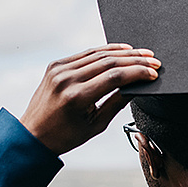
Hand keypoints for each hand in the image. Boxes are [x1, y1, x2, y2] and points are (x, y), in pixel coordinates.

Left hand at [20, 44, 159, 154]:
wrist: (33, 134)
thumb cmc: (65, 135)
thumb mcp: (95, 125)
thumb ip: (117, 103)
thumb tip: (137, 86)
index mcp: (76, 97)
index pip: (114, 77)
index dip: (137, 73)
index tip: (153, 74)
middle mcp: (66, 79)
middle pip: (108, 62)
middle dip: (135, 61)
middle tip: (153, 61)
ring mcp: (59, 69)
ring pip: (98, 54)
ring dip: (123, 52)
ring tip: (142, 54)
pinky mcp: (55, 65)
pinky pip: (85, 54)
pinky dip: (104, 51)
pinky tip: (121, 51)